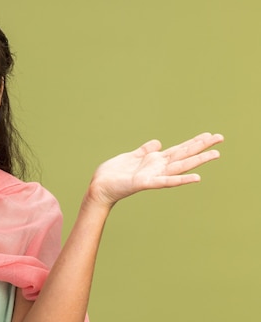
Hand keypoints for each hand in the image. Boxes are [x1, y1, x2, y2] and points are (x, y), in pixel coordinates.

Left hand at [87, 132, 223, 207]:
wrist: (99, 187)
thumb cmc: (113, 174)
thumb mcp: (131, 157)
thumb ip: (145, 150)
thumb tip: (158, 143)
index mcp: (154, 160)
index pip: (178, 149)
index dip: (193, 142)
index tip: (209, 134)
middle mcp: (157, 168)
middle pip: (184, 154)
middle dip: (202, 147)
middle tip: (221, 138)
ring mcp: (153, 176)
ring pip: (180, 166)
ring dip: (198, 160)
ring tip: (216, 154)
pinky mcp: (145, 183)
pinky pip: (166, 181)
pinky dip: (181, 180)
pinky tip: (197, 178)